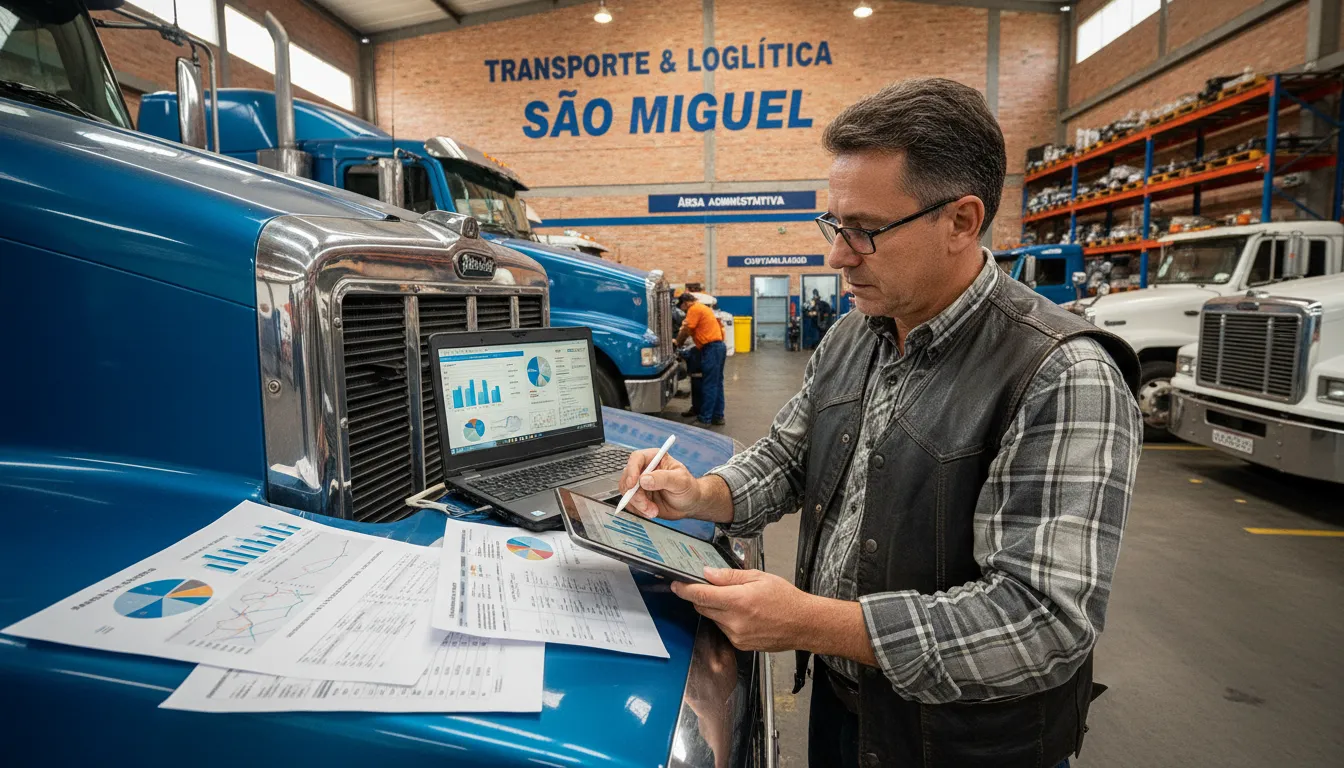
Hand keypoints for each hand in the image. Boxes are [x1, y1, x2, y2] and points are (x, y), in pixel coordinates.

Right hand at [617, 448, 701, 519]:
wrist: (689, 505)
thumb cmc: (688, 488)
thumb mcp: (681, 481)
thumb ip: (663, 479)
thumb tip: (644, 479)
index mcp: (655, 459)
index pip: (636, 458)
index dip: (632, 470)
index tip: (633, 484)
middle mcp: (645, 469)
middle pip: (628, 477)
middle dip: (635, 495)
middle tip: (647, 505)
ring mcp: (640, 484)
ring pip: (627, 492)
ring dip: (638, 504)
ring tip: (653, 510)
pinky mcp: (639, 496)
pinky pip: (630, 503)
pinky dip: (638, 510)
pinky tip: (651, 512)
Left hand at [671, 568, 816, 652]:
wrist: (804, 624)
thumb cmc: (786, 599)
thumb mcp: (759, 577)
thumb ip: (730, 576)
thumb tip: (708, 574)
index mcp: (739, 601)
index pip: (702, 596)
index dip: (685, 590)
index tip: (676, 585)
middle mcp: (735, 621)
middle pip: (703, 608)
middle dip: (702, 597)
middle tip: (711, 587)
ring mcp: (737, 636)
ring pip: (713, 618)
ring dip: (716, 608)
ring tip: (738, 601)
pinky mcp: (740, 645)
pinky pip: (724, 629)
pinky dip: (726, 620)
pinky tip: (743, 614)